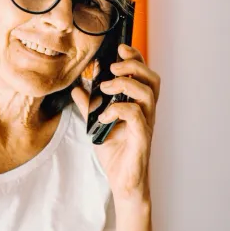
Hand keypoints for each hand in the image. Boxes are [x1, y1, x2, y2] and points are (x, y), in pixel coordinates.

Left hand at [71, 44, 160, 201]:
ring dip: (125, 84)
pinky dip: (118, 109)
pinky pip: (136, 115)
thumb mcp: (96, 123)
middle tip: (113, 67)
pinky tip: (105, 115)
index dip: (135, 57)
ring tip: (105, 88)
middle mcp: (146, 111)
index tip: (119, 49)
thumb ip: (88, 105)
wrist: (122, 181)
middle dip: (133, 66)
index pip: (144, 73)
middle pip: (152, 78)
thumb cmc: (115, 153)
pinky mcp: (142, 137)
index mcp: (138, 103)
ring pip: (147, 92)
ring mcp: (146, 123)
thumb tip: (77, 87)